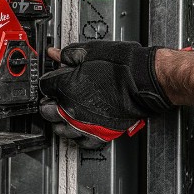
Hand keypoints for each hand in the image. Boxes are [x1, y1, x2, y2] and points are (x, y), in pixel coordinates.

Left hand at [39, 41, 173, 147]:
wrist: (148, 80)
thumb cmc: (125, 66)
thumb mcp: (91, 51)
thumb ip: (69, 54)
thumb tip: (56, 53)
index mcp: (67, 86)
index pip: (45, 86)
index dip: (49, 80)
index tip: (53, 79)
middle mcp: (73, 108)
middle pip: (47, 111)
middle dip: (50, 101)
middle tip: (57, 94)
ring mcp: (86, 124)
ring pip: (61, 129)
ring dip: (61, 120)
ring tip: (67, 111)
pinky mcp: (101, 134)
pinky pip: (81, 142)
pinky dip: (78, 135)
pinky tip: (79, 126)